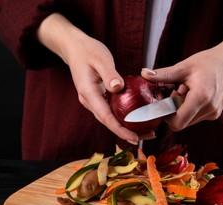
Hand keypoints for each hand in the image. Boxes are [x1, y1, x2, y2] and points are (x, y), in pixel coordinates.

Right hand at [37, 13, 147, 143]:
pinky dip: (122, 118)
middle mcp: (89, 101)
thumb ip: (109, 73)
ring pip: (109, 119)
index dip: (120, 130)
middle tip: (148, 136)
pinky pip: (110, 112)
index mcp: (88, 93)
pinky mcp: (96, 99)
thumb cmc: (88, 51)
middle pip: (109, 123)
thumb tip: (118, 87)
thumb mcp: (101, 59)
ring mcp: (92, 101)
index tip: (134, 138)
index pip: (106, 117)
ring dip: (125, 128)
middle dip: (127, 133)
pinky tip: (135, 119)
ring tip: (145, 132)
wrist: (74, 48)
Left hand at [141, 21, 222, 130]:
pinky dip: (190, 108)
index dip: (166, 116)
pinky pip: (196, 117)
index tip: (164, 102)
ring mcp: (214, 113)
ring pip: (188, 120)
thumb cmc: (208, 62)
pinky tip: (194, 93)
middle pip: (181, 122)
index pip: (178, 122)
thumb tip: (143, 74)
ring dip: (182, 109)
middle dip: (173, 111)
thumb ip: (163, 74)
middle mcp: (209, 109)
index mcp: (201, 97)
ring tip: (186, 90)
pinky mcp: (215, 114)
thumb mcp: (184, 66)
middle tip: (175, 92)